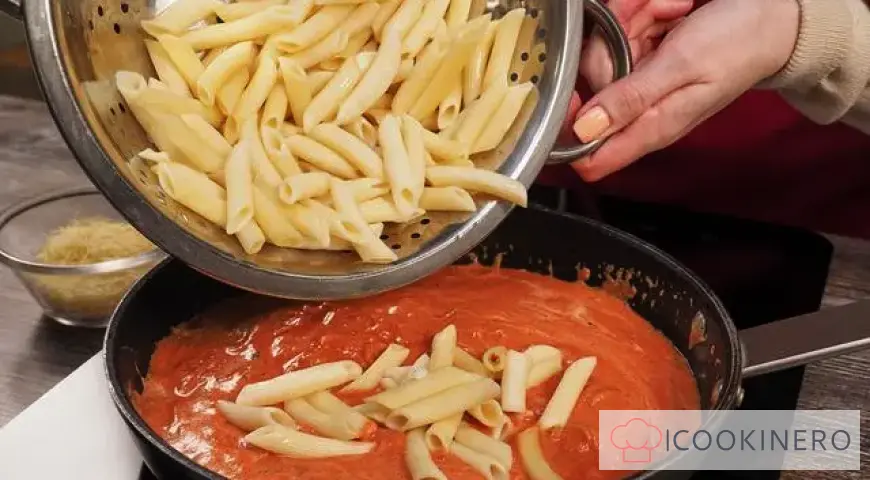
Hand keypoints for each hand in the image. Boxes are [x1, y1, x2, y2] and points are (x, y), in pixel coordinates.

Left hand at [569, 0, 799, 181]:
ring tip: (671, 8)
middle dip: (613, 40)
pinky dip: (643, 13)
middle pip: (592, 85)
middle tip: (652, 16)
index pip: (590, 156)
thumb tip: (584, 131)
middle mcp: (641, 111)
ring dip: (634, 17)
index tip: (577, 84)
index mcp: (650, 127)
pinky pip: (624, 34)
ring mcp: (642, 85)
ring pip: (606, 51)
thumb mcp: (681, 67)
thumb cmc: (738, 44)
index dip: (570, 126)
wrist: (776, 19)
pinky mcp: (646, 62)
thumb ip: (631, 100)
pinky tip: (671, 8)